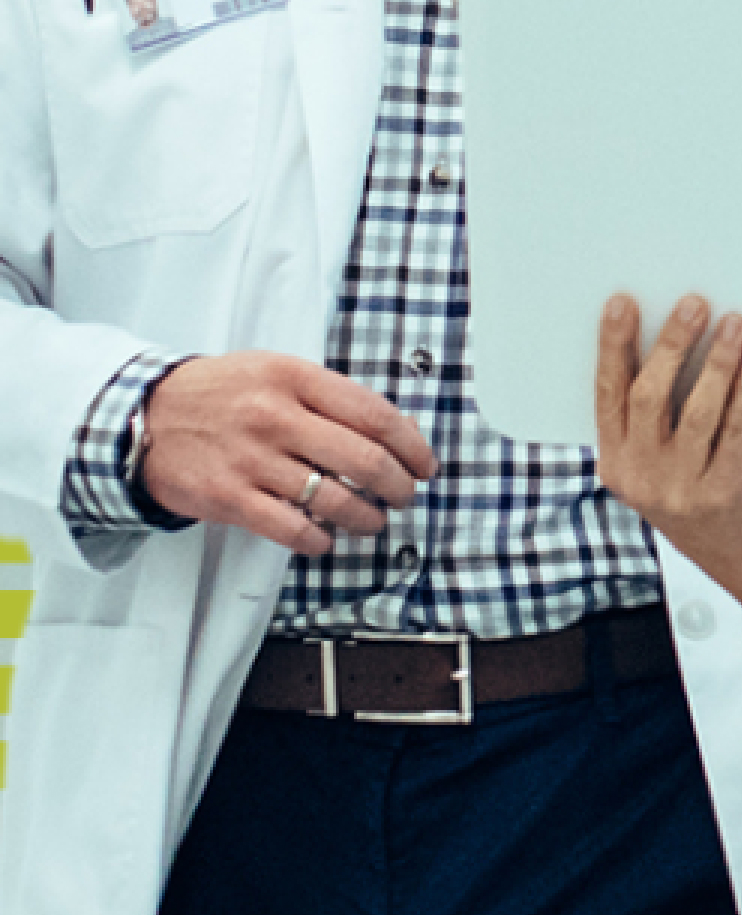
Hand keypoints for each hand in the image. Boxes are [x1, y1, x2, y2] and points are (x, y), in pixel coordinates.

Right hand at [138, 352, 435, 554]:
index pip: (377, 415)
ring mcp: (251, 458)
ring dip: (367, 518)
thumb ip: (331, 398)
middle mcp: (275, 416)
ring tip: (372, 520)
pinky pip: (293, 530)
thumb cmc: (222, 396)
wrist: (143, 417)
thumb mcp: (276, 374)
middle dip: (399, 487)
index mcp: (294, 378)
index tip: (424, 465)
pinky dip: (320, 540)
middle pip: (367, 460)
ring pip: (336, 500)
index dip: (413, 446)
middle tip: (403, 496)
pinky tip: (325, 537)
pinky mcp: (229, 497)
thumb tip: (397, 433)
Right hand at [594, 296, 741, 679]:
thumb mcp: (656, 469)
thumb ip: (651, 423)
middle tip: (693, 304)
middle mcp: (642, 478)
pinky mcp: (726, 492)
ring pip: (698, 409)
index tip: (623, 304)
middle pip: (650, 396)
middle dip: (671, 344)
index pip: (607, 395)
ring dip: (718, 360)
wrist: (739, 559)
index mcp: (614, 465)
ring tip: (735, 323)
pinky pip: (737, 427)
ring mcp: (683, 489)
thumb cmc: (696, 496)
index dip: (613, 347)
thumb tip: (671, 341)